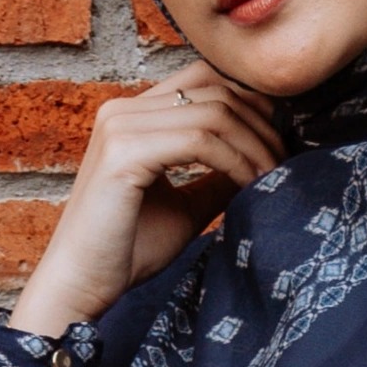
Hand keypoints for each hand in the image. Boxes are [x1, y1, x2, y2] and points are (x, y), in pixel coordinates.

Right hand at [13, 66, 284, 338]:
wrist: (82, 286)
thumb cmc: (127, 252)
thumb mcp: (185, 206)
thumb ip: (216, 178)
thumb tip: (263, 159)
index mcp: (132, 116)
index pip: (204, 80)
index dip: (250, 105)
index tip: (278, 144)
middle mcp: (122, 110)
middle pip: (214, 89)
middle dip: (260, 124)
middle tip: (284, 162)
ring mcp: (120, 127)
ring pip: (213, 112)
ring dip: (253, 146)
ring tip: (272, 179)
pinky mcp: (123, 153)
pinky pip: (199, 141)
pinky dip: (234, 161)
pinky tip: (250, 185)